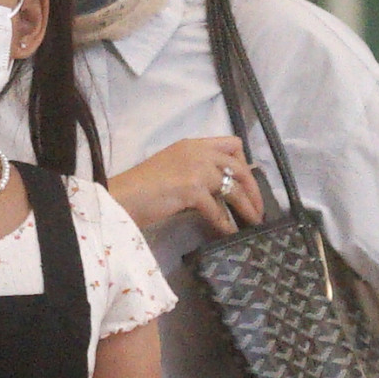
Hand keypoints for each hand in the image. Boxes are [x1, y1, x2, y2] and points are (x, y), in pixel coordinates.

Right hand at [110, 136, 257, 237]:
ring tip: (252, 223)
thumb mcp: (172, 168)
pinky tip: (227, 233)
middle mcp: (198, 152)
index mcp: (192, 145)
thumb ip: (195, 171)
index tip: (245, 181)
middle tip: (258, 208)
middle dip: (253, 189)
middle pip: (240, 166)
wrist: (121, 196)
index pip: (231, 144)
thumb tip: (216, 190)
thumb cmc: (140, 187)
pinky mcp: (192, 189)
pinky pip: (218, 210)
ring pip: (234, 187)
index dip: (244, 163)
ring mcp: (196, 169)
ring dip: (247, 207)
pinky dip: (225, 224)